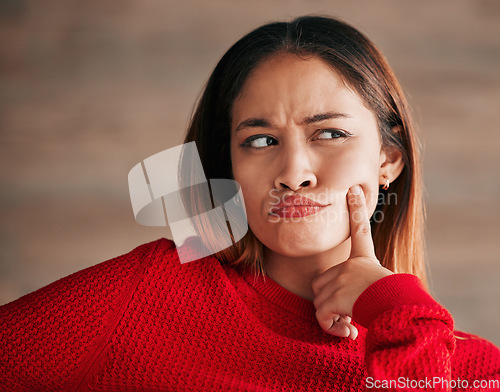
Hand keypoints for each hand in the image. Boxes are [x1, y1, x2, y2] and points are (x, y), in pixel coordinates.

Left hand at [311, 185, 392, 338]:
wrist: (400, 312)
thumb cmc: (399, 305)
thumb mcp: (387, 290)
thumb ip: (368, 295)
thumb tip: (366, 304)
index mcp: (365, 259)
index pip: (360, 229)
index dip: (356, 209)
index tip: (353, 188)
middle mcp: (350, 265)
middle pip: (323, 282)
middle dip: (331, 299)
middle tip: (348, 310)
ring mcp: (340, 279)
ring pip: (321, 301)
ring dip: (333, 317)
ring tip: (351, 322)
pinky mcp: (334, 296)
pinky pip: (322, 316)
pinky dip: (331, 328)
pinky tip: (347, 332)